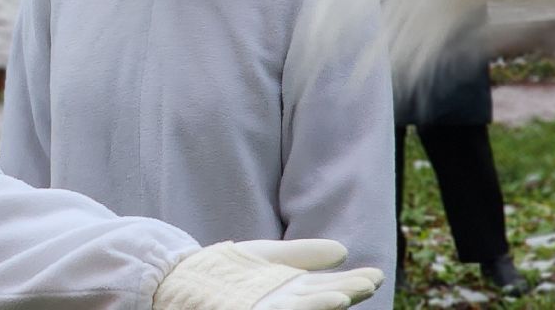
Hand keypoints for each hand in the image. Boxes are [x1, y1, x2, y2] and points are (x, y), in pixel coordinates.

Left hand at [155, 239, 381, 309]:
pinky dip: (290, 308)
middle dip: (343, 294)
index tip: (375, 275)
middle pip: (319, 300)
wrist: (179, 280)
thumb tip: (341, 250)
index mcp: (291, 292)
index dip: (352, 283)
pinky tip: (303, 301)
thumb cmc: (223, 272)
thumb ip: (301, 254)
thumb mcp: (266, 257)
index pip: (328, 287)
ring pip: (299, 309)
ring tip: (341, 296)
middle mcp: (283, 304)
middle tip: (367, 285)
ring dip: (320, 305)